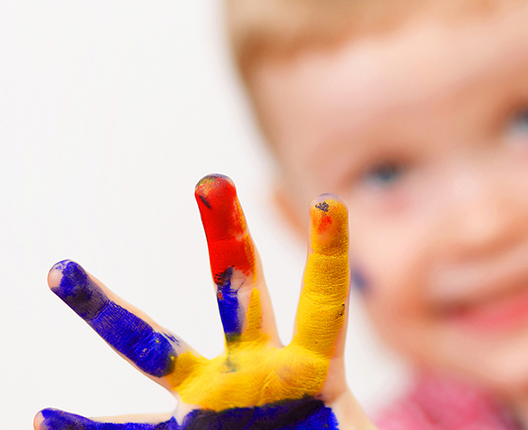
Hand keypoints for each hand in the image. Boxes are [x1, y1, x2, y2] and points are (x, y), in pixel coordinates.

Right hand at [34, 175, 373, 429]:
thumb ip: (365, 425)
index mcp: (314, 369)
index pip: (324, 303)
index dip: (328, 255)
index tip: (331, 203)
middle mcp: (258, 371)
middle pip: (239, 294)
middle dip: (227, 238)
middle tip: (213, 178)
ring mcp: (213, 401)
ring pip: (156, 349)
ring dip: (108, 310)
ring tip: (62, 270)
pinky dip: (83, 428)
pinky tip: (44, 416)